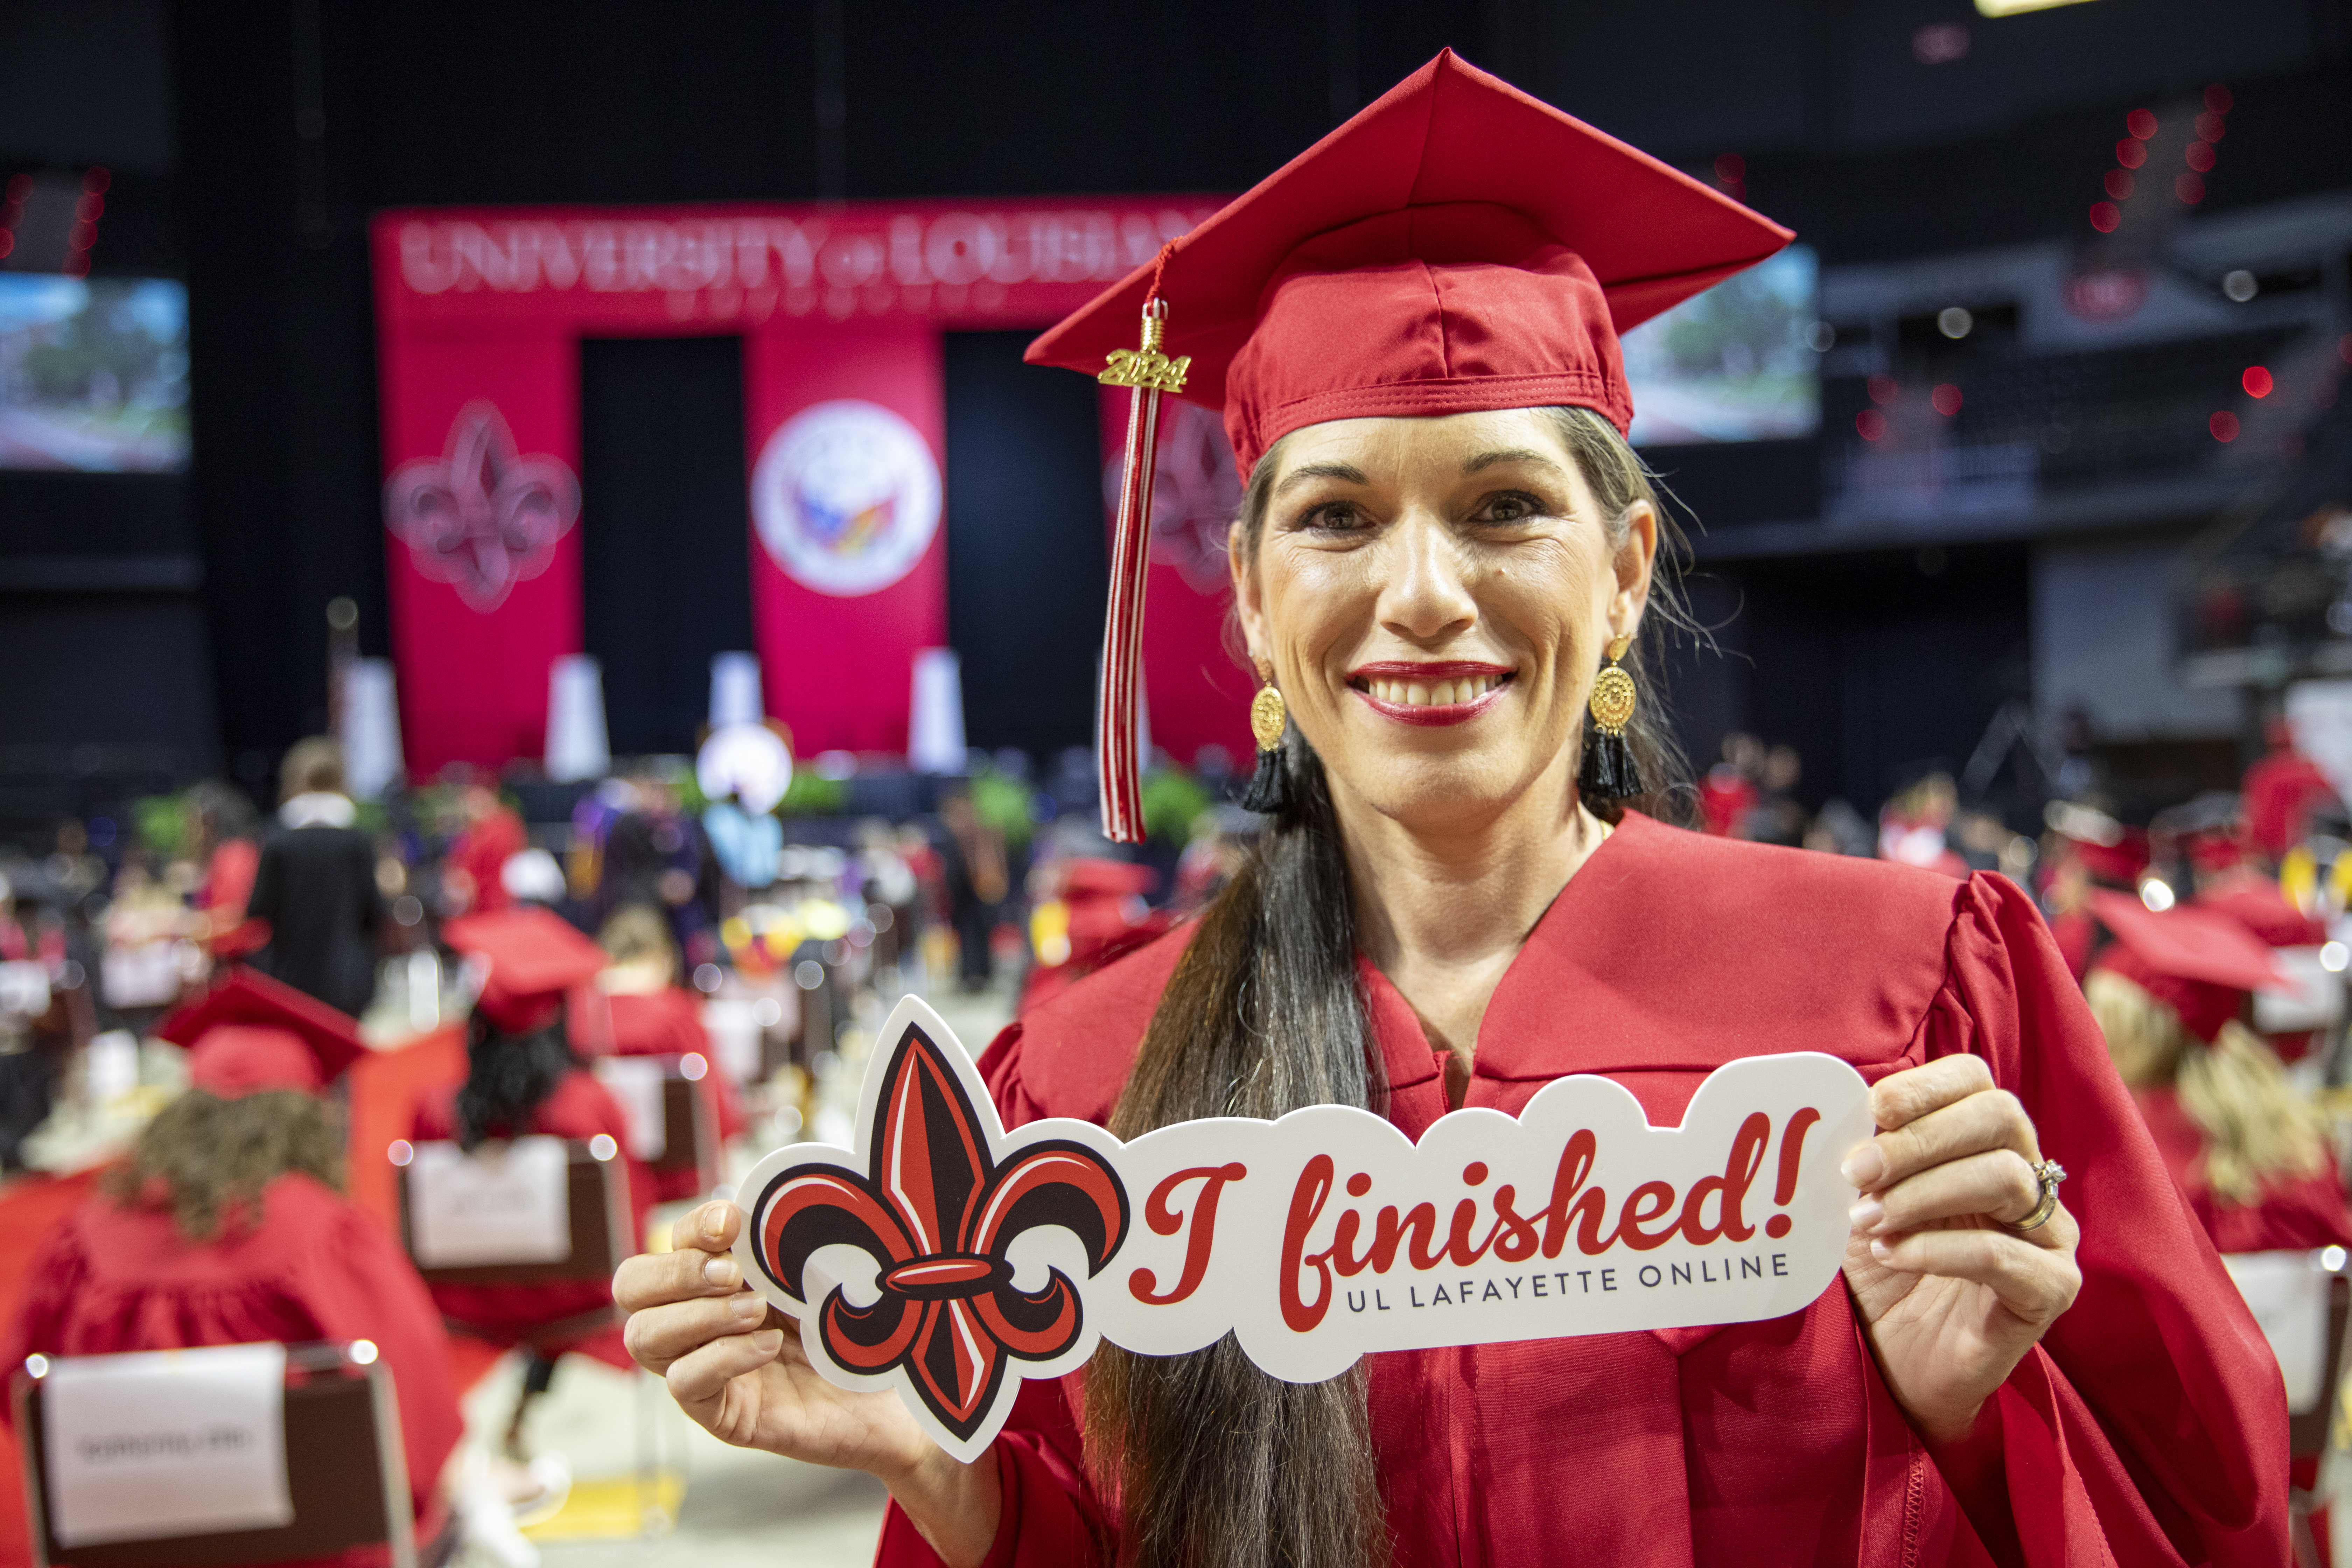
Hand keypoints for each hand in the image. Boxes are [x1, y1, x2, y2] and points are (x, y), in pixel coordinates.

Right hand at [615, 1200, 1000, 1565]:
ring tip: (757, 1310)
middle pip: (630, 1286)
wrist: (895, 1398)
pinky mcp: (720, 1411)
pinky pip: (685, 1384)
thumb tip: (753, 1203)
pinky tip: (769, 1346)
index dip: (693, 1225)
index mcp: (718, 1275)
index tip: (734, 1219)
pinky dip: (723, 1358)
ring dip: (698, 1315)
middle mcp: (697, 1320)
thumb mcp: (819, 1271)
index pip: (669, 1241)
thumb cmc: (857, 1326)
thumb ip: (784, 1238)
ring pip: (645, 1337)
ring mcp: (703, 1368)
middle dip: (675, 1271)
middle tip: (734, 1273)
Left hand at [1839, 1056, 2080, 1444]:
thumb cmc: (1884, 1270)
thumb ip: (1864, 1155)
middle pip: (1999, 1117)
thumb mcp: (1865, 1200)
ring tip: (1867, 1221)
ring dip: (1922, 1194)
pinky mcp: (2051, 1289)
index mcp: (1985, 1145)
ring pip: (2004, 1178)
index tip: (1870, 1109)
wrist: (1901, 1363)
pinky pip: (2002, 1254)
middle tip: (1857, 1171)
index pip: (1977, 1082)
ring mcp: (2050, 1235)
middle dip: (1919, 1138)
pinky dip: (1935, 1248)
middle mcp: (2030, 1180)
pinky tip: (1890, 1255)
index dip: (1924, 1086)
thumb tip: (1835, 1108)